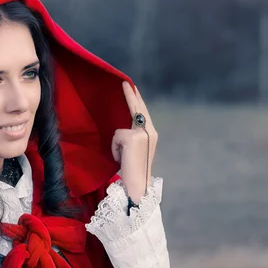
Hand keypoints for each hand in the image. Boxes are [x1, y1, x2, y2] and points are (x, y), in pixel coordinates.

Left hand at [111, 82, 157, 203]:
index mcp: (152, 133)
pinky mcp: (132, 138)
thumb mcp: (136, 149)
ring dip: (116, 145)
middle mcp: (150, 131)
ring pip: (119, 130)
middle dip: (130, 95)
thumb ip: (134, 135)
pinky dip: (114, 149)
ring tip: (122, 158)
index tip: (131, 86)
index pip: (143, 112)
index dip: (136, 99)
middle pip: (137, 109)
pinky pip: (116, 137)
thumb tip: (123, 127)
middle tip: (124, 82)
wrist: (137, 184)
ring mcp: (142, 133)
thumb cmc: (134, 169)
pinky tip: (121, 159)